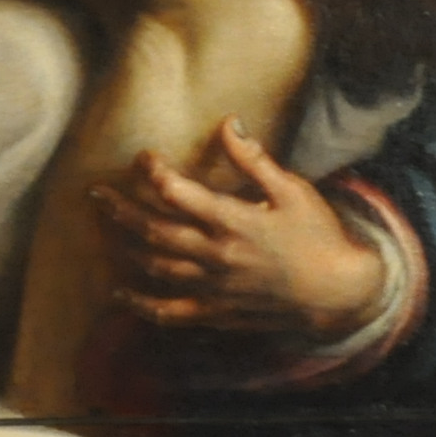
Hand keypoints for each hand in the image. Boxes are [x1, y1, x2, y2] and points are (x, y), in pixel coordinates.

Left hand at [93, 121, 399, 344]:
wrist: (339, 293)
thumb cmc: (319, 236)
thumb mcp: (293, 190)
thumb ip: (255, 160)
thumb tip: (228, 124)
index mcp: (235, 222)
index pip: (178, 194)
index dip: (153, 172)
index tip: (142, 157)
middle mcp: (218, 256)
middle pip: (154, 232)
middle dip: (120, 210)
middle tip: (96, 193)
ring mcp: (215, 287)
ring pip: (156, 267)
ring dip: (124, 247)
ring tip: (103, 228)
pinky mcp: (217, 312)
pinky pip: (171, 312)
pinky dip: (141, 306)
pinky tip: (119, 295)